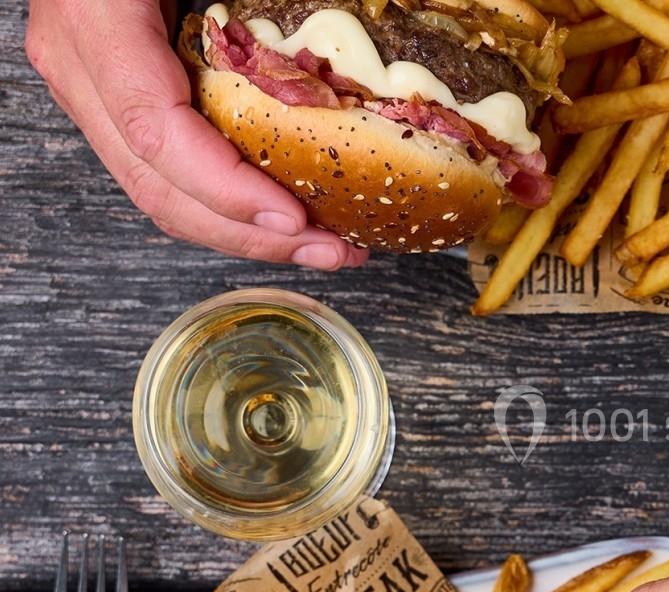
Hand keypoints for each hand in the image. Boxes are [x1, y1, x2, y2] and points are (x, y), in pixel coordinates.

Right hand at [24, 0, 366, 268]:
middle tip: (336, 252)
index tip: (295, 219)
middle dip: (255, 236)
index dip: (228, 188)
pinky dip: (233, 204)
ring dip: (251, 234)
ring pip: (165, 195)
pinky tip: (290, 217)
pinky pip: (172, 173)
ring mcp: (91, 90)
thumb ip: (252, 5)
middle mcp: (81, 67)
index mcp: (95, 21)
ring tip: (327, 247)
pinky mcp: (115, 101)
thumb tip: (349, 38)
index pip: (157, 132)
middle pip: (163, 188)